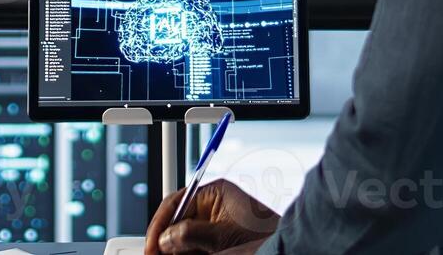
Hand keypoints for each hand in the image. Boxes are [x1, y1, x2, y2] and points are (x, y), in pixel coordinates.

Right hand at [144, 179, 279, 254]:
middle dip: (164, 242)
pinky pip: (195, 248)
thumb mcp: (224, 238)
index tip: (151, 246)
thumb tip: (165, 238)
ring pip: (184, 239)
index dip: (159, 225)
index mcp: (214, 194)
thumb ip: (191, 236)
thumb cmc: (266, 238)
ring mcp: (215, 226)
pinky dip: (186, 254)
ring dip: (174, 251)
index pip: (176, 203)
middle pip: (177, 223)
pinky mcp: (219, 243)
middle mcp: (213, 207)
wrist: (290, 250)